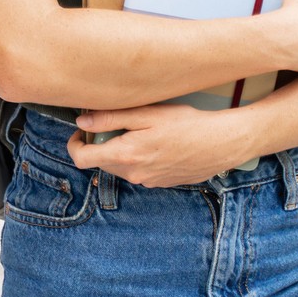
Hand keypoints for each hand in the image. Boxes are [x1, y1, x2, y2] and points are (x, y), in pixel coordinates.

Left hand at [67, 103, 255, 187]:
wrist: (222, 143)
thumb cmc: (186, 124)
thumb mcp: (146, 114)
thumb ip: (110, 118)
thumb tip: (82, 121)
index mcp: (125, 155)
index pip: (82, 159)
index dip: (75, 143)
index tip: (82, 130)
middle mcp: (134, 174)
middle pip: (100, 162)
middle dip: (100, 144)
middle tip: (114, 123)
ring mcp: (148, 181)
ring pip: (120, 166)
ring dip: (119, 151)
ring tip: (139, 131)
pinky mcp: (161, 182)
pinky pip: (138, 171)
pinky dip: (137, 158)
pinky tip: (155, 143)